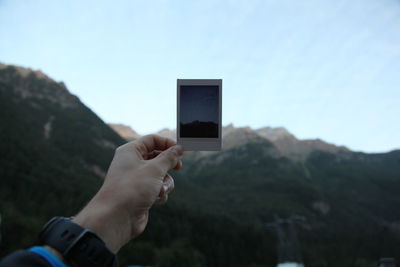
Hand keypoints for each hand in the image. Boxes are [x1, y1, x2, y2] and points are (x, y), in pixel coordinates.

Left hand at [72, 135, 182, 252]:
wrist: (117, 218)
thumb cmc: (132, 189)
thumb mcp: (155, 169)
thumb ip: (169, 157)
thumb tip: (178, 149)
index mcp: (130, 151)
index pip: (152, 140)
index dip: (167, 143)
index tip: (181, 150)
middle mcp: (132, 163)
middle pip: (157, 157)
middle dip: (168, 165)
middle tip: (178, 167)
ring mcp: (136, 179)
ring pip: (160, 175)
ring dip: (165, 182)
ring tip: (160, 190)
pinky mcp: (140, 194)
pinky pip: (157, 188)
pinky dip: (159, 193)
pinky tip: (155, 200)